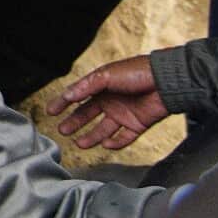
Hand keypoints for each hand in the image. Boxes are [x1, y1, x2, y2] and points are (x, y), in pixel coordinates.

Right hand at [45, 55, 168, 149]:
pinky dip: (115, 143)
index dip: (63, 103)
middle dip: (74, 122)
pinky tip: (105, 144)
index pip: (78, 96)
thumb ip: (86, 87)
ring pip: (103, 129)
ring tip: (79, 143)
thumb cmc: (137, 72)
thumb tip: (67, 95)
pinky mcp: (137, 124)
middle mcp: (110, 100)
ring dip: (91, 137)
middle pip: (88, 114)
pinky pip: (123, 138)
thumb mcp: (106, 75)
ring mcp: (123, 113)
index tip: (50, 111)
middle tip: (62, 130)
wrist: (167, 82)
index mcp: (101, 86)